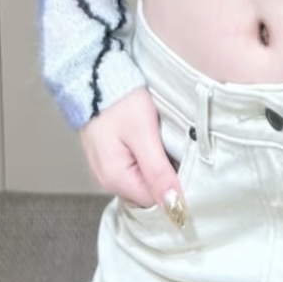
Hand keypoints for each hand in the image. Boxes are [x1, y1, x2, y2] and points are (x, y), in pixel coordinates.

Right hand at [77, 84, 187, 227]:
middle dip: (165, 176)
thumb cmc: (119, 101)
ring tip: (165, 141)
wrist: (93, 75)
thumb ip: (158, 172)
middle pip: (148, 192)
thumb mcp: (144, 134)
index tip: (189, 168)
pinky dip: (147, 157)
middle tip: (177, 150)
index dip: (174, 188)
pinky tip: (153, 140)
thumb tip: (174, 206)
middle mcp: (107, 179)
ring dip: (157, 166)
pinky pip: (134, 166)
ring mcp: (106, 167)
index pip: (154, 201)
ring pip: (142, 179)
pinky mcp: (109, 155)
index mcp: (115, 179)